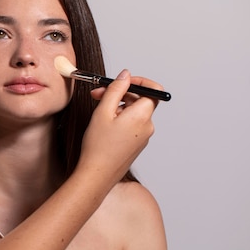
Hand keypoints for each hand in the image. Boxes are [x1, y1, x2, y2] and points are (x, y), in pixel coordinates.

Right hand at [77, 69, 162, 185]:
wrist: (97, 174)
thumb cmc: (98, 147)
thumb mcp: (103, 111)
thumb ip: (115, 89)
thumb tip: (125, 75)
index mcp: (142, 116)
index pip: (152, 90)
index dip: (138, 82)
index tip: (122, 81)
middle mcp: (147, 126)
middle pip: (140, 100)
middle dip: (120, 93)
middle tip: (98, 94)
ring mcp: (143, 136)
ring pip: (133, 112)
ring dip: (117, 106)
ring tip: (98, 112)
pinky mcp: (136, 143)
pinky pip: (131, 124)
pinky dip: (119, 118)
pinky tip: (103, 125)